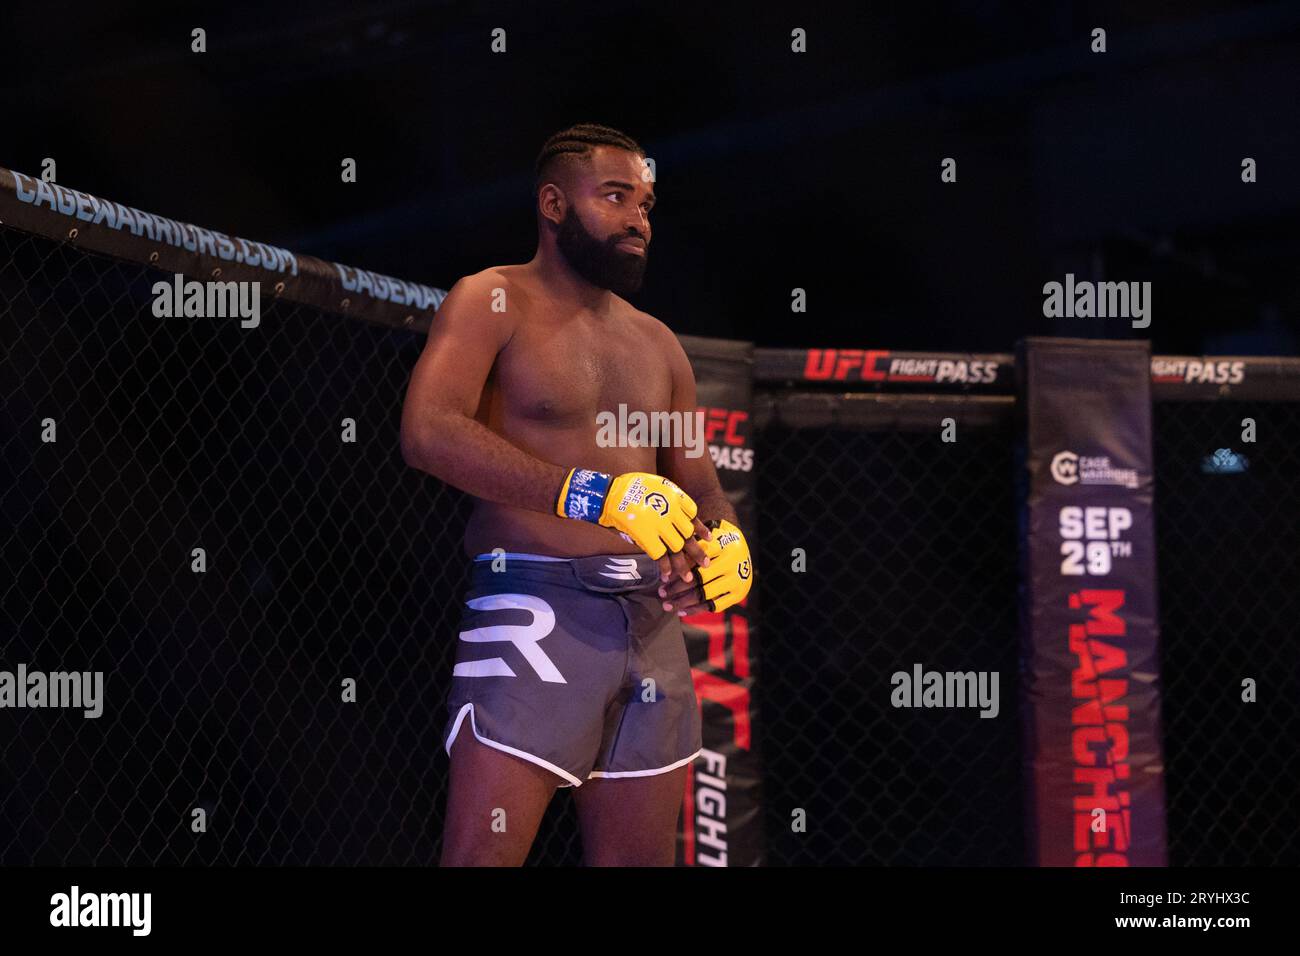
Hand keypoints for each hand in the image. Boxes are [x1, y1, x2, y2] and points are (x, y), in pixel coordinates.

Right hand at [556, 469, 711, 572]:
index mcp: (675, 498)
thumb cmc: (630, 487)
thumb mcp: (656, 484)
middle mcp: (670, 512)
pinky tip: (668, 575)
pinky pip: (660, 555)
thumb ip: (669, 497)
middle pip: (689, 536)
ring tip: (689, 578)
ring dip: (683, 565)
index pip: (694, 517)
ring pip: (677, 549)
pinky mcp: (646, 536)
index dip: (701, 530)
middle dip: (697, 552)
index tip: (708, 539)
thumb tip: (677, 510)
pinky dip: (665, 566)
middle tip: (706, 564)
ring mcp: (659, 525)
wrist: (610, 494)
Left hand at [658, 519, 752, 615]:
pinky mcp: (738, 594)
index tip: (663, 578)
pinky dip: (696, 610)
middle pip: (699, 579)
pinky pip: (714, 606)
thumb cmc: (718, 539)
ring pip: (705, 595)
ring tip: (667, 605)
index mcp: (724, 544)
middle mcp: (733, 563)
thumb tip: (667, 563)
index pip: (696, 561)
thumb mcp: (707, 534)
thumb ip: (691, 545)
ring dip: (683, 602)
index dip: (678, 570)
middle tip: (661, 592)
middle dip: (677, 588)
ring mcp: (737, 580)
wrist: (745, 550)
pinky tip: (681, 612)